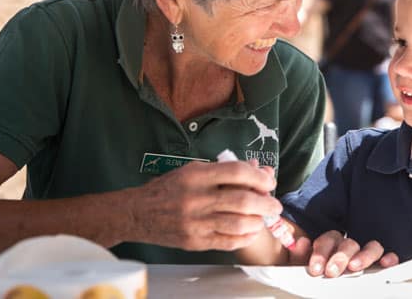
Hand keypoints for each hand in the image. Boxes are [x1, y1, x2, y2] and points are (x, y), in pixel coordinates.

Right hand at [128, 159, 281, 251]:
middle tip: (275, 204)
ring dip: (258, 221)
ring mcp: (195, 222)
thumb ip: (224, 171)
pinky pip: (228, 241)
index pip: (236, 171)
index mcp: (196, 175)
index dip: (258, 176)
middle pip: (242, 199)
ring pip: (238, 222)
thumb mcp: (193, 170)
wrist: (136, 213)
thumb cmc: (168, 188)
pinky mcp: (194, 241)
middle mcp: (196, 198)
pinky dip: (245, 237)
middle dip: (266, 202)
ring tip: (264, 218)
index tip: (269, 181)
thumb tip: (258, 170)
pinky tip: (251, 231)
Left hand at [292, 230, 397, 277]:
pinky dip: (388, 258)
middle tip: (332, 272)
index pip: (328, 240)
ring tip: (356, 267)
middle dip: (340, 257)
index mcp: (330, 245)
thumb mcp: (306, 267)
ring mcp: (365, 255)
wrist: (321, 286)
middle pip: (349, 243)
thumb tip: (301, 242)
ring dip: (364, 255)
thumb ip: (301, 256)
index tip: (315, 270)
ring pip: (370, 246)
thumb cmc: (318, 275)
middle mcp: (349, 248)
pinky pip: (387, 257)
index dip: (321, 253)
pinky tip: (386, 264)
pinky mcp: (379, 265)